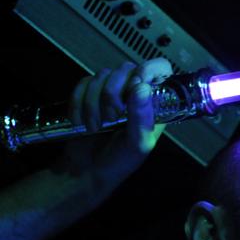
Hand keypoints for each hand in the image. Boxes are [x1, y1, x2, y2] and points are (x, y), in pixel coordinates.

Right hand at [62, 58, 172, 183]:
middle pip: (126, 69)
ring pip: (101, 76)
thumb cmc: (120, 161)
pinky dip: (78, 102)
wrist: (87, 170)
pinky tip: (80, 121)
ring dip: (93, 103)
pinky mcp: (89, 94)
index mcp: (154, 103)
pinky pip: (83, 83)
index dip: (148, 69)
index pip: (160, 69)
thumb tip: (141, 88)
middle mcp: (135, 94)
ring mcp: (112, 92)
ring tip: (96, 127)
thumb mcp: (138, 144)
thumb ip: (142, 117)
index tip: (135, 85)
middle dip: (113, 93)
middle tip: (111, 118)